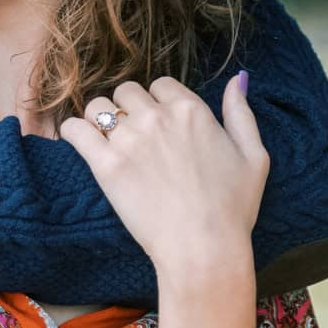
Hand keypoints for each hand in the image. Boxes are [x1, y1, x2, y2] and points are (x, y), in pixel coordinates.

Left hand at [61, 74, 267, 289]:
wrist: (203, 247)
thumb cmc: (232, 208)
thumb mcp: (254, 156)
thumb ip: (241, 113)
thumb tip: (237, 80)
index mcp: (191, 110)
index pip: (160, 85)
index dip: (158, 102)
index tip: (159, 125)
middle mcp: (157, 118)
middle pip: (126, 92)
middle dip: (128, 109)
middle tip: (133, 136)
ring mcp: (129, 140)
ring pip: (98, 107)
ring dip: (100, 119)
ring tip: (106, 141)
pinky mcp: (106, 166)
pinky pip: (75, 131)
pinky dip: (73, 133)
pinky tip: (80, 143)